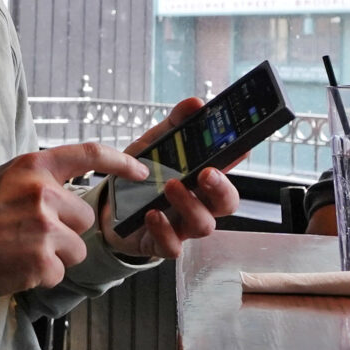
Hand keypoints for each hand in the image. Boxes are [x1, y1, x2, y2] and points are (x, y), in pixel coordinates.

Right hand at [0, 143, 147, 295]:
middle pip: (84, 217)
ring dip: (56, 255)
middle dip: (66, 230)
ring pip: (77, 249)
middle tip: (30, 233)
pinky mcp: (41, 260)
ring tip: (21, 250)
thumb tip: (72, 188)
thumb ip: (39, 180)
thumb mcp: (4, 179)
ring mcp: (44, 227)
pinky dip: (41, 275)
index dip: (121, 162)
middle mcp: (43, 193)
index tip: (142, 170)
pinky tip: (17, 266)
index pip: (89, 154)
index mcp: (34, 166)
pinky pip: (59, 272)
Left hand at [102, 98, 240, 258]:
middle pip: (227, 203)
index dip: (237, 161)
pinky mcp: (161, 244)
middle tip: (206, 172)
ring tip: (171, 186)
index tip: (240, 147)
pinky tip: (151, 214)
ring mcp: (182, 227)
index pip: (228, 171)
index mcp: (200, 181)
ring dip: (190, 205)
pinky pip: (172, 246)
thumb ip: (174, 125)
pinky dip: (164, 230)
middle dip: (222, 188)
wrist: (109, 208)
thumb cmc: (141, 178)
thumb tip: (195, 103)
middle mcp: (198, 204)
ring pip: (204, 225)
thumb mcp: (154, 146)